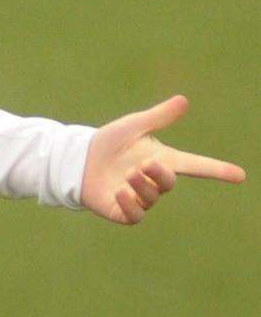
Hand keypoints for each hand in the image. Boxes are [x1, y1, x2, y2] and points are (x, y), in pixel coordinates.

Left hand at [81, 95, 244, 224]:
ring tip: (126, 174)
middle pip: (169, 182)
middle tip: (143, 165)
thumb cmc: (107, 142)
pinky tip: (119, 192)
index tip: (240, 175)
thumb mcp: (132, 126)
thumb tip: (183, 100)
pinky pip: (134, 216)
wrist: (77, 159)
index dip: (217, 170)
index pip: (195, 165)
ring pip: (151, 198)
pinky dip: (129, 205)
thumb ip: (158, 117)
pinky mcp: (122, 211)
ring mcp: (139, 198)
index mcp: (161, 160)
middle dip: (160, 174)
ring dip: (141, 186)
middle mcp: (153, 181)